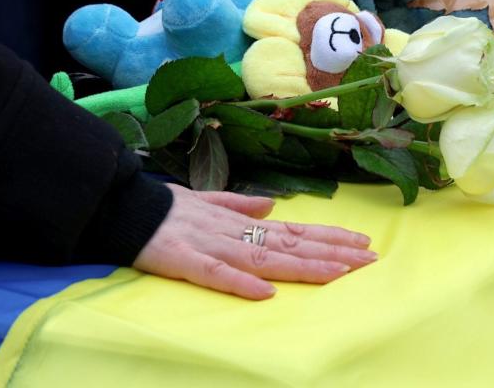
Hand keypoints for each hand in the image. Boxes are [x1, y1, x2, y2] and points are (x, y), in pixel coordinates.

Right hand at [133, 183, 375, 299]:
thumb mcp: (207, 201)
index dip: (329, 238)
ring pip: (265, 257)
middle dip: (332, 252)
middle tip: (370, 260)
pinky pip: (216, 274)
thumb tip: (271, 205)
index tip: (362, 244)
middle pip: (291, 244)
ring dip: (303, 265)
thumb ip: (239, 204)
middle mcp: (234, 232)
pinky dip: (241, 282)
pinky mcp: (185, 260)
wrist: (123, 205)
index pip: (294, 231)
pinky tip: (266, 293)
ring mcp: (212, 245)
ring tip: (338, 273)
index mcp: (240, 221)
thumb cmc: (166, 208)